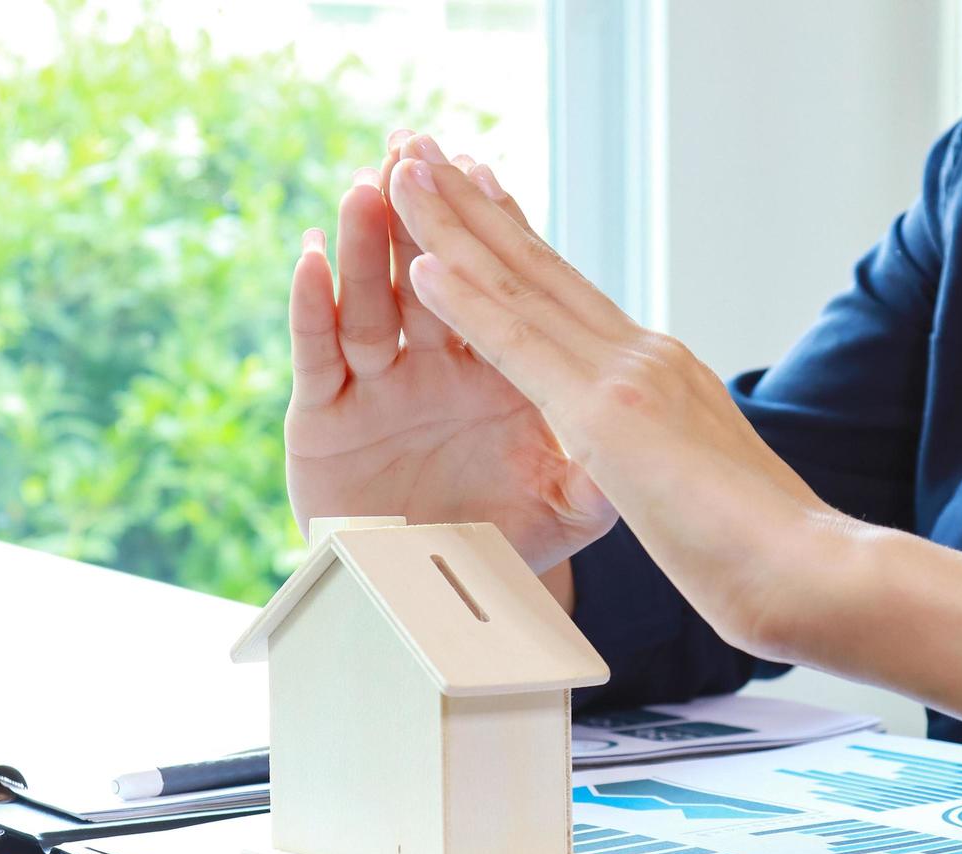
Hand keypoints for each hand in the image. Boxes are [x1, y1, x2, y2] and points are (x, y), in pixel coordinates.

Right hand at [283, 132, 614, 574]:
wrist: (432, 600)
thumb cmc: (497, 544)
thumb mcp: (567, 511)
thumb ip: (604, 470)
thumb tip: (649, 434)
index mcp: (497, 373)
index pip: (498, 290)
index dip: (489, 231)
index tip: (482, 171)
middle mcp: (432, 366)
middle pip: (427, 275)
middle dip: (421, 211)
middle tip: (411, 145)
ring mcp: (375, 386)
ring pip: (370, 300)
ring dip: (368, 243)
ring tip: (369, 187)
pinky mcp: (323, 416)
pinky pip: (317, 351)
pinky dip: (313, 305)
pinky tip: (312, 258)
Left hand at [388, 138, 865, 659]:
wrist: (811, 572)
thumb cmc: (767, 554)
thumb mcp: (707, 489)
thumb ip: (675, 460)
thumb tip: (671, 468)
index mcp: (666, 377)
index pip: (575, 301)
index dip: (521, 247)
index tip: (483, 200)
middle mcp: (647, 358)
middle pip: (542, 271)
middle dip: (477, 209)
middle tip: (423, 151)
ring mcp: (630, 377)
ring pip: (522, 287)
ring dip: (455, 227)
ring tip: (404, 170)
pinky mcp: (609, 414)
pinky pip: (520, 347)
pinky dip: (468, 302)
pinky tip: (423, 265)